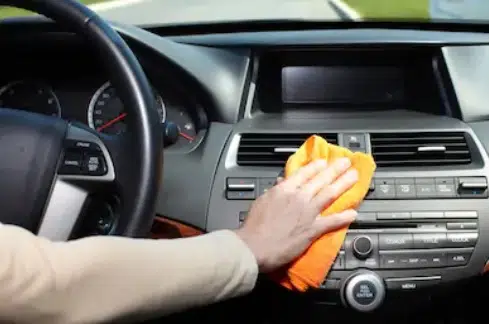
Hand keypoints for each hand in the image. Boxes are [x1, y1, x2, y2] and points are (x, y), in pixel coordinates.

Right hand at [235, 159, 357, 272]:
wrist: (254, 247)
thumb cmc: (253, 226)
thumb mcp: (261, 202)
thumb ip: (274, 192)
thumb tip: (280, 184)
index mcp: (284, 190)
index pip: (304, 173)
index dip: (316, 166)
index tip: (324, 162)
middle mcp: (298, 198)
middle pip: (320, 180)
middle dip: (335, 170)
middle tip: (346, 163)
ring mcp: (307, 213)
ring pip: (330, 194)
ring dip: (343, 184)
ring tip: (354, 177)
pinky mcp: (313, 230)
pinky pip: (332, 221)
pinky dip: (344, 217)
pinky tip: (353, 213)